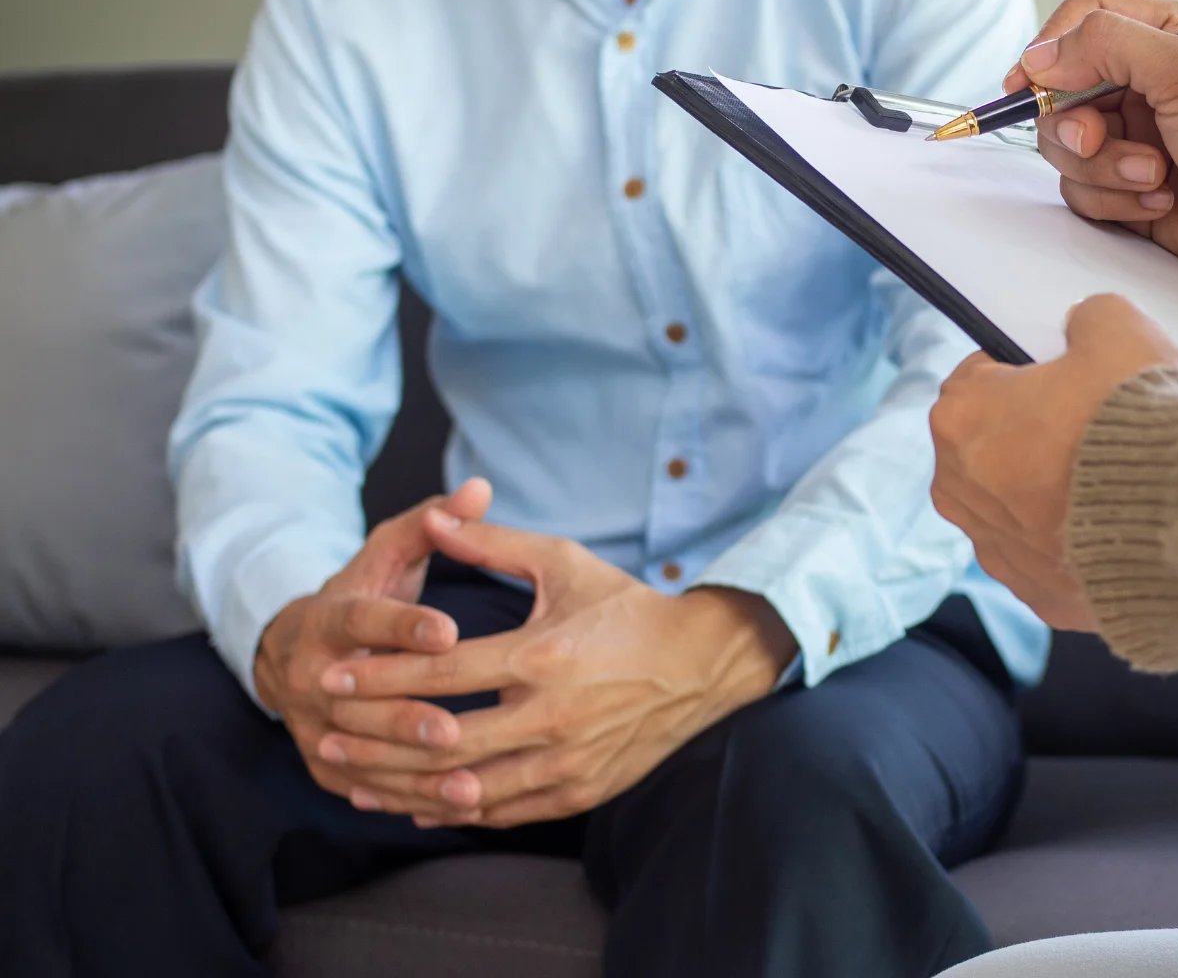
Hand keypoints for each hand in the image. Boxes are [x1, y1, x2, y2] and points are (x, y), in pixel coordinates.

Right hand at [254, 478, 492, 812]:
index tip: (448, 631)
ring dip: (413, 772)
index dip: (403, 625)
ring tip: (469, 783)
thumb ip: (432, 524)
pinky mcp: (323, 764)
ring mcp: (313, 725)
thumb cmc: (364, 595)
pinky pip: (366, 788)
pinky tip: (456, 808)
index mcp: (328, 618)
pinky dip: (408, 800)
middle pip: (359, 700)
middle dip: (407, 716)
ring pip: (362, 754)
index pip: (363, 619)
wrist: (297, 652)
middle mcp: (311, 675)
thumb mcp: (387, 556)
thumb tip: (480, 487)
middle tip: (458, 729)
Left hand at [312, 521, 796, 827]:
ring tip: (354, 777)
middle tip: (326, 732)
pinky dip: (454, 809)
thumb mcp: (564, 564)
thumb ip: (493, 545)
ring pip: (467, 787)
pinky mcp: (579, 791)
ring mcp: (567, 761)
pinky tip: (414, 802)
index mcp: (544, 657)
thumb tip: (433, 518)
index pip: (442, 674)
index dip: (379, 677)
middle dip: (375, 739)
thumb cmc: (628, 608)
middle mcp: (554, 717)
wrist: (700, 665)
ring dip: (403, 785)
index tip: (332, 677)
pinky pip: (503, 811)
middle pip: (442, 739)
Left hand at [931, 295, 1177, 631]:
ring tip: (1114, 479)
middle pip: (991, 447)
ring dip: (1051, 492)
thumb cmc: (1138, 421)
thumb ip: (1087, 319)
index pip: (980, 377)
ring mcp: (998, 553)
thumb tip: (1085, 329)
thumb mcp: (1117, 329)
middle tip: (1095, 426)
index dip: (1027, 370)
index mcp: (958, 418)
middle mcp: (960, 492)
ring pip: (1016, 508)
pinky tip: (1120, 525)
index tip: (1067, 376)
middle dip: (1032, 435)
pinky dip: (1077, 543)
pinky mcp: (1039, 596)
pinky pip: (1051, 558)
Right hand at [1005, 0, 1177, 340]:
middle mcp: (1149, 86)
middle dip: (1077, 126)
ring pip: (1067, 149)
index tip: (1027, 83)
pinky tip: (1162, 201)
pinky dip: (1115, 203)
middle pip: (1062, 92)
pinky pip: (1083, 193)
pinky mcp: (1131, 191)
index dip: (1050, 51)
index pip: (1084, 22)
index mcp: (1169, 38)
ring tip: (1155, 176)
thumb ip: (1107, 46)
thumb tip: (1042, 56)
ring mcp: (1138, 140)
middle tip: (1098, 140)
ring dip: (1104, 169)